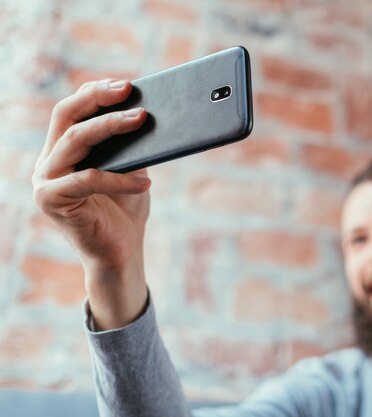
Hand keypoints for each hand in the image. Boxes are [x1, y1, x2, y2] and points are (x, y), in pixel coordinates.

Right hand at [32, 79, 150, 328]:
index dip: (95, 92)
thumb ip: (129, 144)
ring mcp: (46, 181)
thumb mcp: (130, 168)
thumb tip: (147, 110)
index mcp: (62, 151)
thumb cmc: (127, 209)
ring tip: (141, 120)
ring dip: (109, 126)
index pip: (71, 110)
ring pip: (74, 140)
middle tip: (129, 89)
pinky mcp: (51, 201)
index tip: (126, 84)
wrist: (122, 251)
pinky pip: (87, 179)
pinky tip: (146, 181)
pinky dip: (119, 178)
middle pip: (66, 116)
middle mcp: (48, 162)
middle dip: (98, 98)